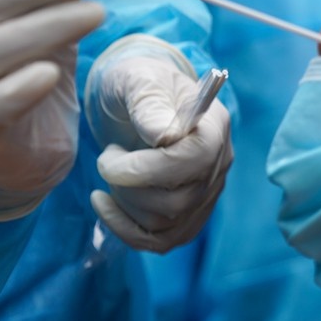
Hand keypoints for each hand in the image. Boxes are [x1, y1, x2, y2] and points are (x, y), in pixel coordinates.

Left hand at [85, 35, 232, 251]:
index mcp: (214, 125)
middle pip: (178, 200)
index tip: (108, 155)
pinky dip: (124, 229)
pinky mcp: (188, 216)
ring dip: (124, 202)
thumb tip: (161, 135)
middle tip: (108, 157)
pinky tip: (101, 203)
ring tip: (113, 169)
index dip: (144, 168)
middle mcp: (219, 163)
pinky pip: (161, 241)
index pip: (192, 161)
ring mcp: (207, 194)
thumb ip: (148, 101)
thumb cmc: (138, 84)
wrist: (138, 101)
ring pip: (166, 223)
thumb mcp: (137, 79)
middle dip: (127, 185)